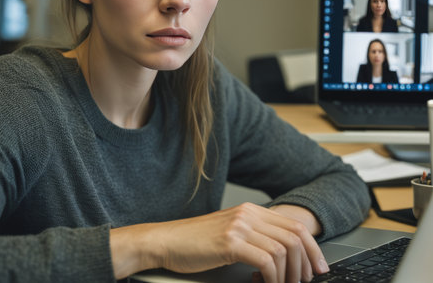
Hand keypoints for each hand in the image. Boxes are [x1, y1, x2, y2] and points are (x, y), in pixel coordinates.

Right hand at [110, 202, 328, 281]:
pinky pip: (266, 261)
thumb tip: (283, 256)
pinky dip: (273, 278)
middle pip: (294, 235)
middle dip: (306, 263)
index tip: (318, 266)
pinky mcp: (230, 242)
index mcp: (251, 211)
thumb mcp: (231, 232)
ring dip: (289, 275)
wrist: (169, 241)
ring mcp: (239, 226)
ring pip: (283, 249)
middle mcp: (248, 214)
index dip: (311, 248)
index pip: (293, 225)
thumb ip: (256, 236)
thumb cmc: (197, 242)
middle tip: (304, 281)